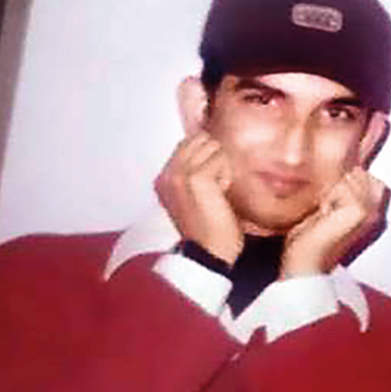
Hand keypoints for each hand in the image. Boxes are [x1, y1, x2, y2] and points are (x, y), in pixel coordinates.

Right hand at [154, 132, 242, 264]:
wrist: (209, 253)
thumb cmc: (209, 227)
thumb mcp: (195, 195)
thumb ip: (196, 171)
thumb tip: (212, 144)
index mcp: (163, 178)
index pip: (188, 141)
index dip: (208, 154)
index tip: (211, 182)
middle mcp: (167, 173)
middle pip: (201, 138)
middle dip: (215, 157)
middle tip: (215, 187)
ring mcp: (179, 174)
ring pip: (213, 146)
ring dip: (222, 166)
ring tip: (217, 191)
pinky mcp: (196, 177)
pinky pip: (222, 159)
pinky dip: (227, 175)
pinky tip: (221, 194)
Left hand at [280, 168, 388, 277]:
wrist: (306, 264)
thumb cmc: (312, 239)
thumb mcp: (331, 210)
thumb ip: (345, 192)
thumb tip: (347, 170)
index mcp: (375, 214)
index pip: (369, 177)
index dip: (348, 183)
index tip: (333, 206)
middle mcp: (378, 213)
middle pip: (361, 173)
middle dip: (341, 184)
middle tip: (330, 209)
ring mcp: (371, 211)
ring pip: (351, 177)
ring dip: (334, 191)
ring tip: (327, 213)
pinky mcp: (360, 211)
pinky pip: (342, 186)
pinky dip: (329, 197)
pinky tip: (325, 216)